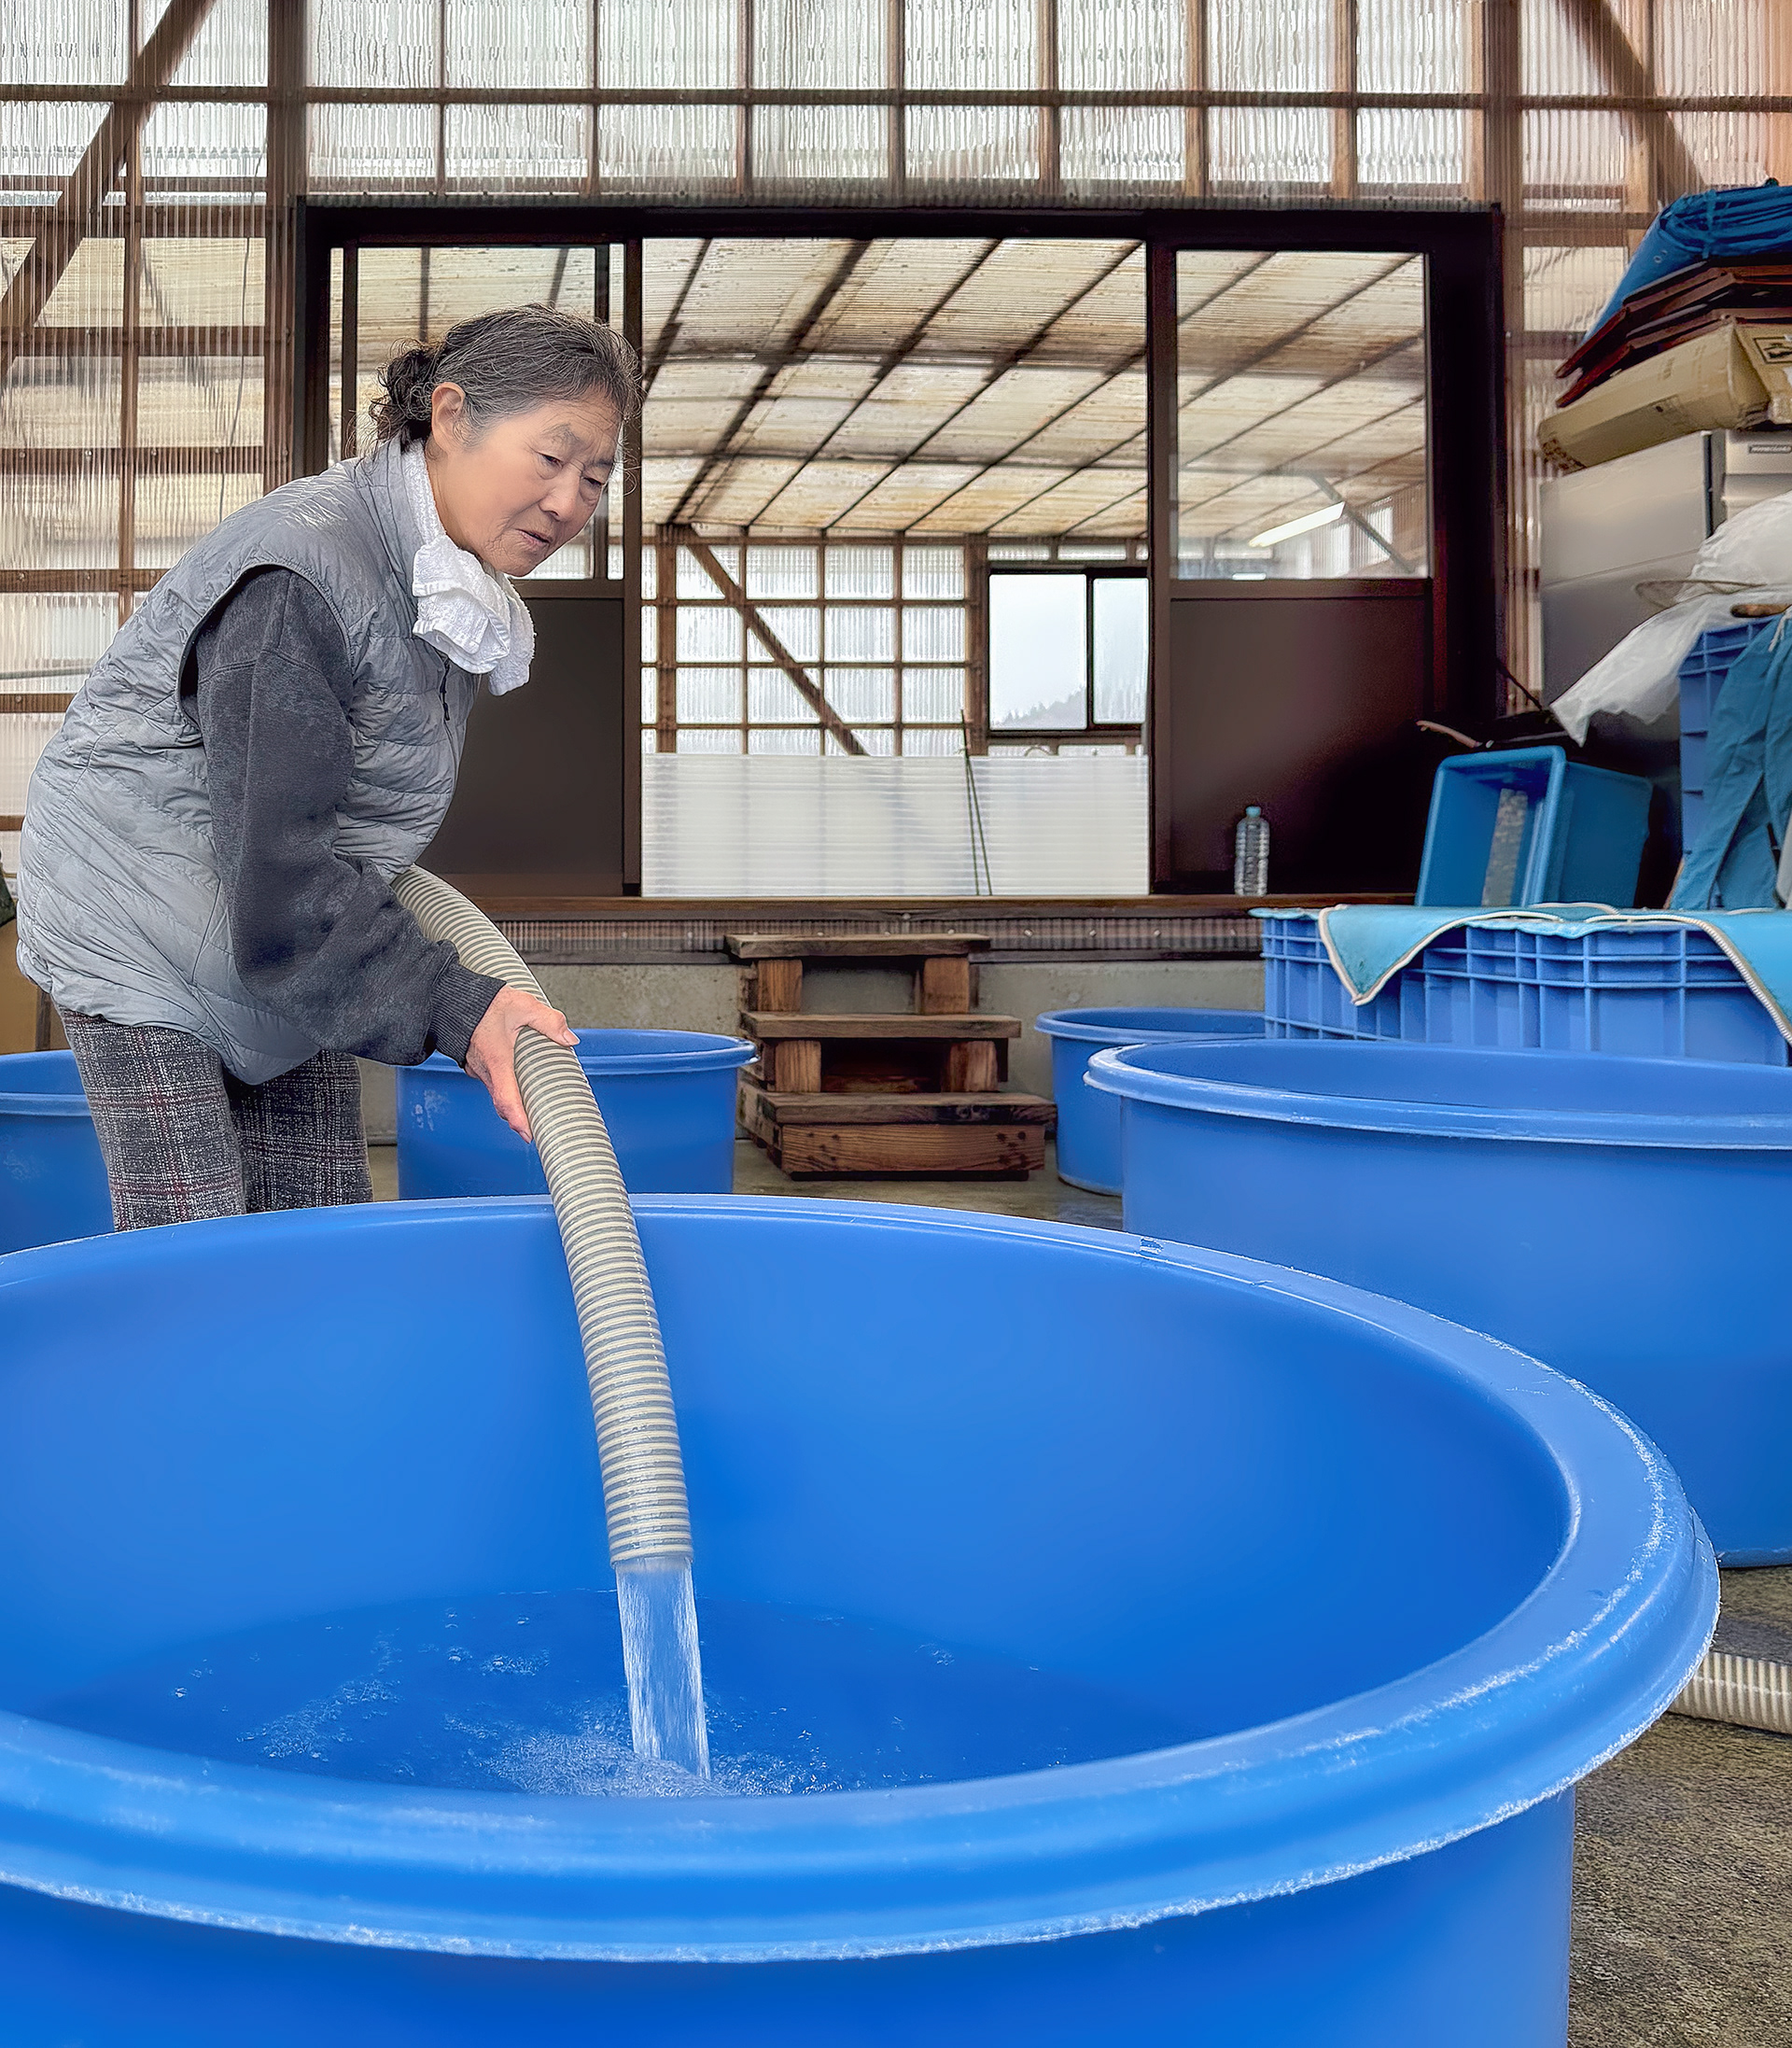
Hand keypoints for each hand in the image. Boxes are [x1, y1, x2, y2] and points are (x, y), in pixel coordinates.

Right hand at [466, 987, 577, 1142]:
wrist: (453, 998)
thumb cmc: (483, 1002)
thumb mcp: (523, 1005)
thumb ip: (549, 1021)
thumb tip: (569, 1039)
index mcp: (497, 1058)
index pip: (506, 1097)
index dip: (517, 1119)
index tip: (528, 1134)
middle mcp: (484, 1069)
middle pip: (502, 1103)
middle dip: (519, 1119)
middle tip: (537, 1131)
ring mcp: (478, 1069)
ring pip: (497, 1094)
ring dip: (513, 1105)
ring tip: (534, 1113)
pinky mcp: (476, 1066)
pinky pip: (492, 1084)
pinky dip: (505, 1092)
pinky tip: (520, 1088)